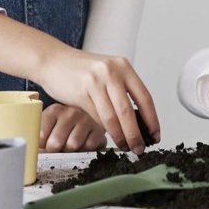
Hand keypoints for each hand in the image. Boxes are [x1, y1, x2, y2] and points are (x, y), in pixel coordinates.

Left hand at [39, 104, 106, 152]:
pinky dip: (85, 150)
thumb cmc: (64, 126)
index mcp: (54, 110)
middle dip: (56, 150)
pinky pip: (88, 147)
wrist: (89, 118)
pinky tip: (83, 143)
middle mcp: (71, 112)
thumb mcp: (49, 125)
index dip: (42, 146)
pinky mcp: (99, 128)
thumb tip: (30, 151)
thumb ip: (38, 135)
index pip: (41, 136)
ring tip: (71, 145)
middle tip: (58, 148)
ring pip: (72, 145)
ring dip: (70, 150)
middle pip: (55, 143)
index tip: (45, 145)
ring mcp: (86, 119)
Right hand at [40, 49, 159, 155]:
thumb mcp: (108, 72)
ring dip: (120, 136)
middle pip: (129, 111)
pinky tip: (107, 136)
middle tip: (139, 148)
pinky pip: (96, 116)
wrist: (54, 60)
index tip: (155, 135)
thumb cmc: (82, 70)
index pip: (145, 97)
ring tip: (124, 146)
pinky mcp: (81, 91)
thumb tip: (138, 121)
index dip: (152, 119)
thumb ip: (122, 90)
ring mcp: (96, 80)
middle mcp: (112, 72)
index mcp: (124, 67)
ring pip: (112, 116)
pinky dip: (103, 129)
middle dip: (135, 134)